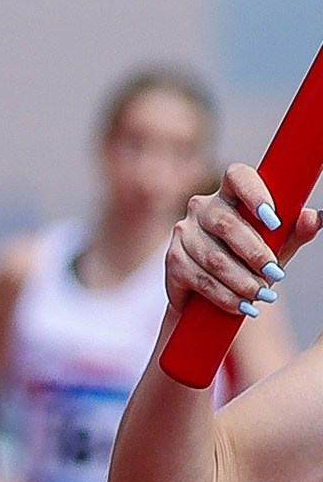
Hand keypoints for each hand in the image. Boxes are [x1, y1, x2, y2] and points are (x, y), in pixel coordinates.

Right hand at [167, 163, 316, 320]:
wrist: (210, 293)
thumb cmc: (248, 259)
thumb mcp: (277, 245)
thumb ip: (296, 232)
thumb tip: (316, 218)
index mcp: (229, 193)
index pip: (238, 176)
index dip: (255, 193)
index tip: (274, 220)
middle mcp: (201, 207)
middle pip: (227, 225)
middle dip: (255, 254)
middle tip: (275, 274)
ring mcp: (182, 233)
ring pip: (215, 258)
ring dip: (243, 281)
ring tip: (263, 295)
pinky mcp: (173, 261)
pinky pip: (201, 280)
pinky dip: (225, 296)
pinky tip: (242, 305)